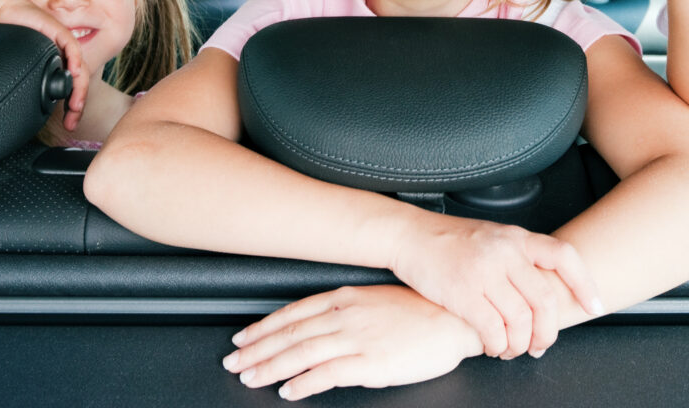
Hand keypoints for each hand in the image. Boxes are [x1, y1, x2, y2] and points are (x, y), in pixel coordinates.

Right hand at [0, 0, 90, 130]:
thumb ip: (29, 82)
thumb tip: (25, 109)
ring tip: (75, 106)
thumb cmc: (10, 39)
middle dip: (78, 105)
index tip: (69, 125)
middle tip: (72, 123)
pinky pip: (71, 48)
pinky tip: (73, 73)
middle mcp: (63, 56)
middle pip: (79, 82)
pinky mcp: (59, 32)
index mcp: (56, 65)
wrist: (4, 14)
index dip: (72, 108)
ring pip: (80, 69)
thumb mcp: (22, 67)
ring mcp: (63, 45)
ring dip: (80, 89)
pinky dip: (74, 61)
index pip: (71, 88)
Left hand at [225, 285, 483, 399]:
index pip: (293, 313)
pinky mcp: (370, 362)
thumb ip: (348, 309)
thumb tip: (321, 322)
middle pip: (290, 334)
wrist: (455, 318)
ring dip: (270, 366)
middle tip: (233, 361)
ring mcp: (356, 338)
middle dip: (257, 348)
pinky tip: (288, 391)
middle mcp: (346, 315)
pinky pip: (327, 374)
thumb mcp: (378, 300)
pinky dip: (303, 383)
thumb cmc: (423, 309)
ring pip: (301, 353)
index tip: (243, 337)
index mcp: (346, 297)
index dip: (264, 327)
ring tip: (251, 376)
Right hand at [389, 214, 600, 359]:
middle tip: (541, 345)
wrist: (410, 235)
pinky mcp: (463, 292)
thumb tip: (543, 295)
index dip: (584, 284)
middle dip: (548, 332)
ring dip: (520, 344)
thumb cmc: (451, 240)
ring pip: (521, 320)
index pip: (564, 256)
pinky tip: (493, 346)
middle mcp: (505, 251)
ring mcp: (484, 271)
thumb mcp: (494, 238)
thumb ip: (519, 259)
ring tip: (512, 349)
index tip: (594, 307)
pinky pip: (493, 330)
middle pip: (545, 300)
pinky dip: (498, 346)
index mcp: (517, 237)